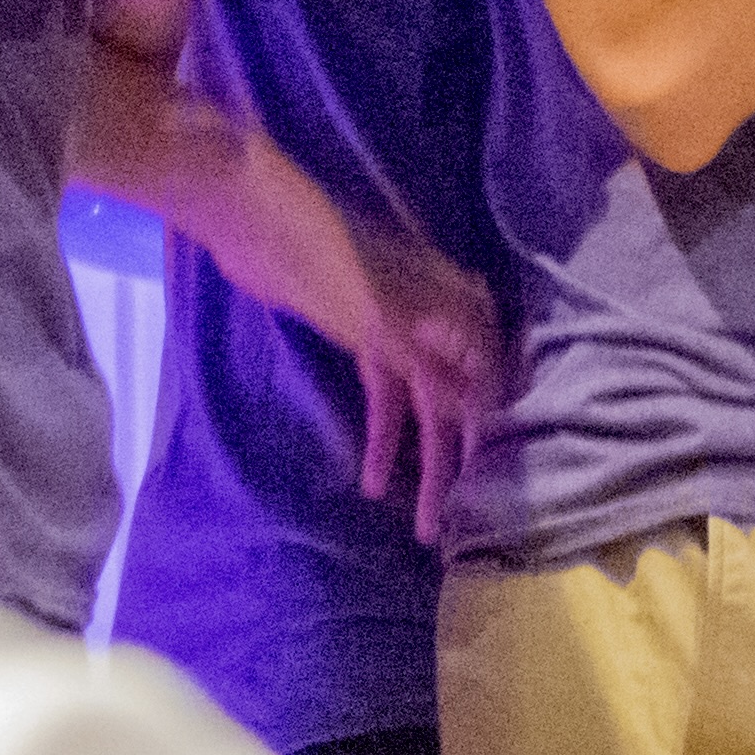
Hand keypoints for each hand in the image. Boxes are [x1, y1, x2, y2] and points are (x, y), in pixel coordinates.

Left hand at [343, 226, 498, 546]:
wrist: (265, 224)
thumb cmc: (332, 264)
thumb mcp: (384, 321)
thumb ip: (431, 367)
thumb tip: (479, 411)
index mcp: (463, 310)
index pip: (490, 389)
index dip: (489, 443)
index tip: (484, 500)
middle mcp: (447, 321)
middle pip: (459, 404)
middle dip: (451, 466)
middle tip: (440, 530)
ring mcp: (408, 328)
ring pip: (424, 406)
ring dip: (418, 459)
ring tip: (416, 520)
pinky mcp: (370, 336)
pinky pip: (389, 397)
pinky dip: (383, 435)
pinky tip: (371, 477)